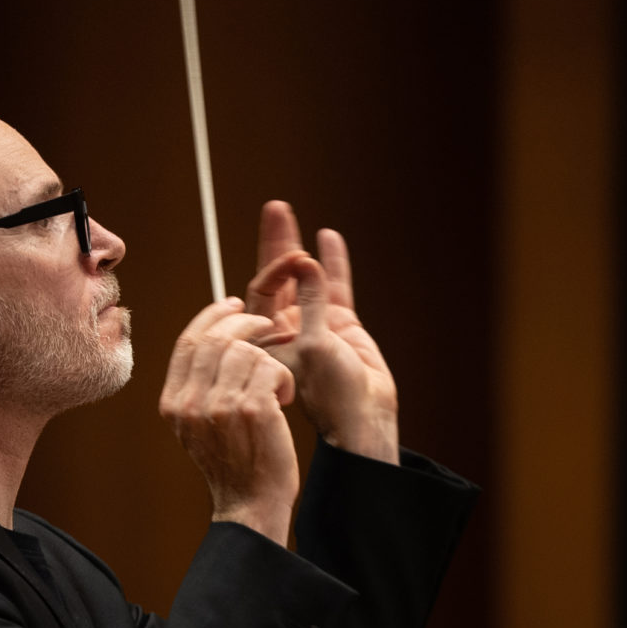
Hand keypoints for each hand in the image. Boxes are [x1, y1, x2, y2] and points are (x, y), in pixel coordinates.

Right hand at [160, 297, 298, 542]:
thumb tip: (220, 334)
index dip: (212, 316)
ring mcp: (220, 406)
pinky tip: (284, 399)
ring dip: (270, 359)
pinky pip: (270, 367)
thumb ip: (199, 386)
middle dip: (248, 323)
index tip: (235, 305)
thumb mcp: (200, 426)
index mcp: (173, 403)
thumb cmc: (235, 464)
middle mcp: (191, 403)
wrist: (250, 505)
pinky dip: (284, 377)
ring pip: (247, 350)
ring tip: (276, 384)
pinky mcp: (252, 410)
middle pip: (217, 338)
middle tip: (269, 326)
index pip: (188, 341)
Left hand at [243, 202, 397, 463]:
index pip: (262, 291)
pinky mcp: (341, 325)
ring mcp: (314, 324)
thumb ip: (310, 303)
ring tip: (286, 215)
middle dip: (275, 244)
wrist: (364, 418)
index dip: (275, 268)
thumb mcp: (314, 347)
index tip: (293, 257)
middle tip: (275, 209)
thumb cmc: (331, 396)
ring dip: (296, 247)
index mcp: (268, 339)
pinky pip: (334, 286)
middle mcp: (287, 329)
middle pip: (276, 277)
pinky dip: (333, 263)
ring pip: (304, 277)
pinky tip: (328, 239)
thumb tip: (304, 263)